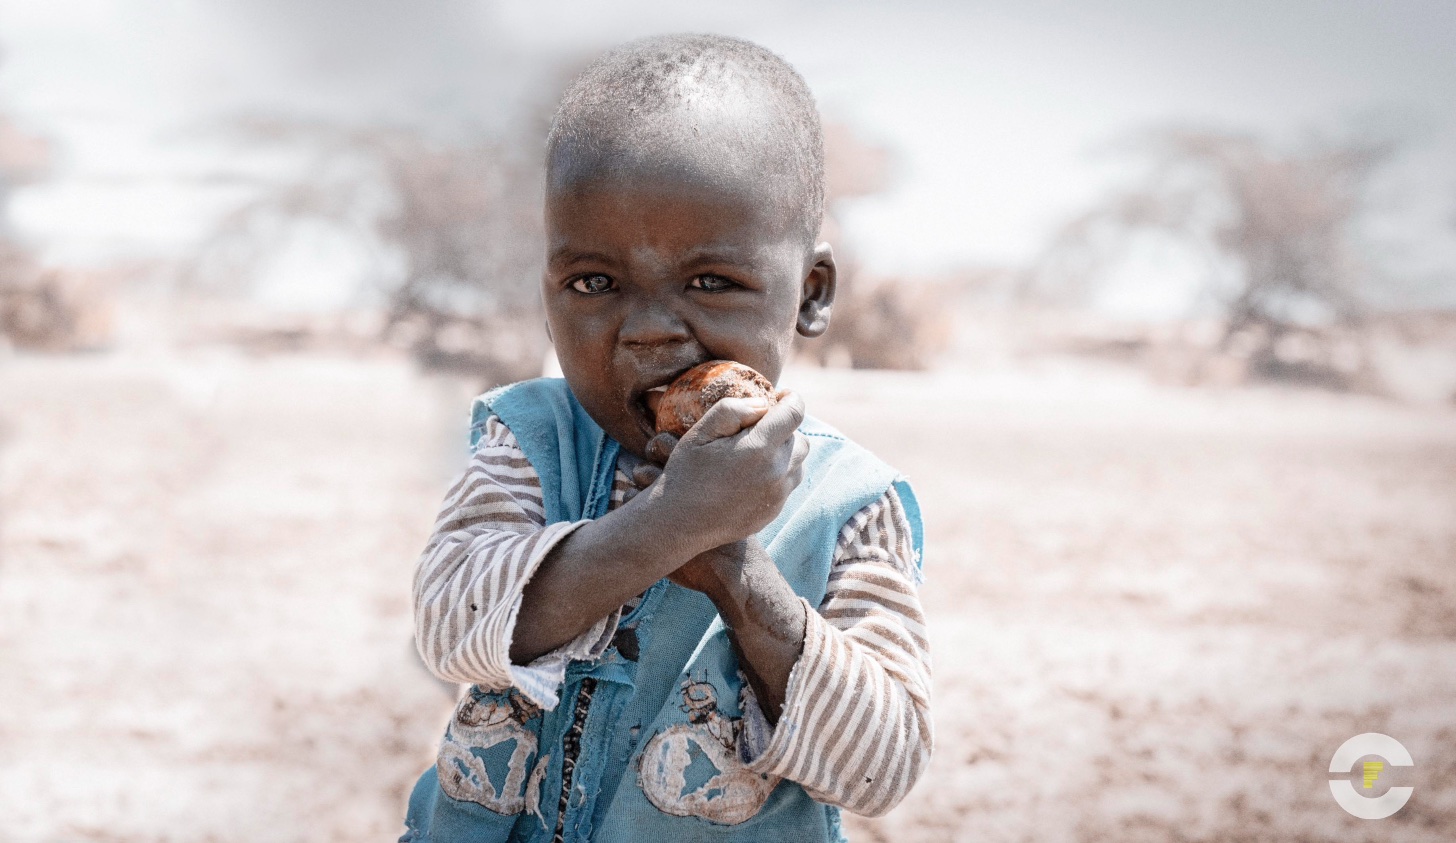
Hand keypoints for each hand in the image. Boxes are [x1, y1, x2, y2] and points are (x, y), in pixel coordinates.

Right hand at [625, 390, 808, 557]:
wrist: (679, 523)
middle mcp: (776, 473)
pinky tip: (749, 476)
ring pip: (798, 462)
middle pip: (800, 438)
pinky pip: (788, 484)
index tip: (779, 397)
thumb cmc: (686, 473)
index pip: (795, 413)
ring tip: (754, 453)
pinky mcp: (774, 511)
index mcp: (759, 448)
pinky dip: (778, 474)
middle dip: (783, 427)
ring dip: (784, 452)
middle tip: (757, 429)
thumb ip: (733, 409)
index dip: (791, 399)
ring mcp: (778, 496)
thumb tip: (763, 404)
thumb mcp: (700, 432)